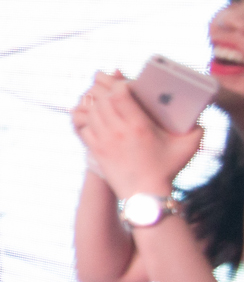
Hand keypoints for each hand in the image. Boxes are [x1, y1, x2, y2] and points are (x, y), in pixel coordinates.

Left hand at [73, 71, 203, 197]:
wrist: (145, 195)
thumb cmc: (167, 170)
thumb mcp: (186, 148)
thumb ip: (197, 130)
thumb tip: (198, 117)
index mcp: (139, 126)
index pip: (119, 94)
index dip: (120, 85)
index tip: (127, 86)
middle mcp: (118, 131)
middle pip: (102, 100)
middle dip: (106, 92)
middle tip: (113, 91)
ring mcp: (104, 141)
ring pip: (91, 112)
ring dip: (96, 104)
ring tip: (105, 102)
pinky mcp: (96, 150)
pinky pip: (84, 127)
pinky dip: (87, 120)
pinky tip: (96, 118)